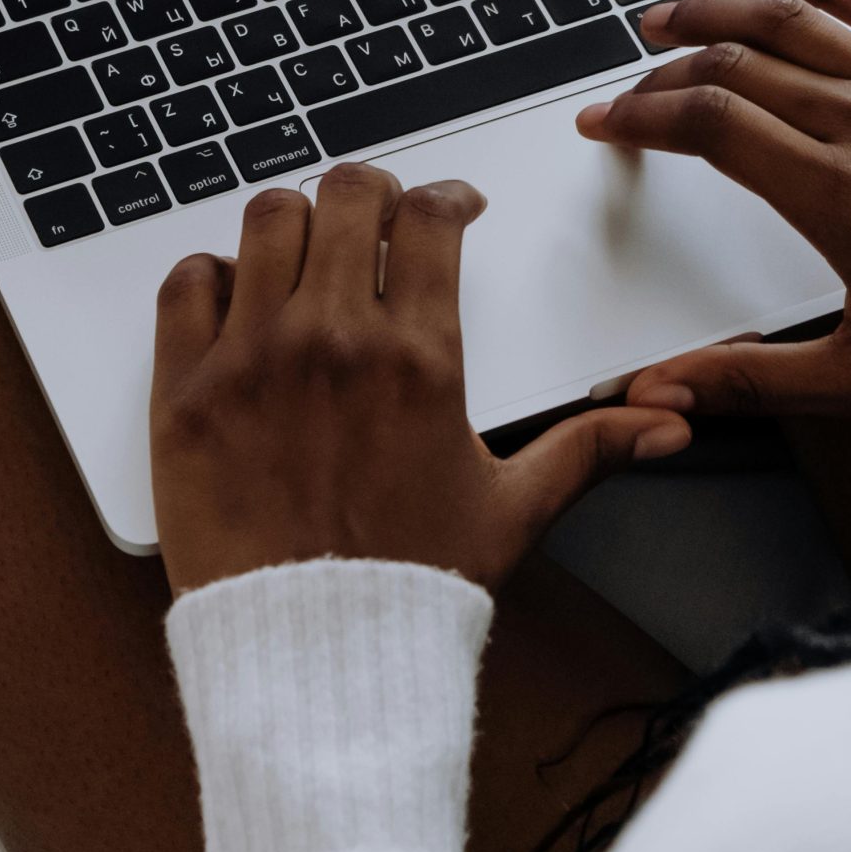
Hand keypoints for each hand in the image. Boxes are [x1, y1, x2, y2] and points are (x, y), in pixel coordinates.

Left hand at [152, 164, 690, 596]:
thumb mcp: (512, 511)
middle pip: (346, 194)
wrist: (314, 657)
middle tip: (375, 218)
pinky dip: (206, 275)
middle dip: (370, 194)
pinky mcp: (184, 392)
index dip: (444, 195)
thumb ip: (590, 450)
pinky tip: (231, 298)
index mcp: (419, 358)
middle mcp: (333, 340)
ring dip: (290, 223)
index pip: (429, 217)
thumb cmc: (411, 587)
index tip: (447, 205)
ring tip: (303, 251)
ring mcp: (250, 359)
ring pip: (264, 220)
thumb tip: (666, 424)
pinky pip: (184, 284)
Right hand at [575, 0, 850, 426]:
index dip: (642, 117)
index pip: (713, 127)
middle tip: (629, 81)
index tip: (606, 123)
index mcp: (844, 199)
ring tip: (674, 12)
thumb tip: (660, 394)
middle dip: (667, 67)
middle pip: (741, 66)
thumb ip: (752, 381)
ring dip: (723, 8)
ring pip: (800, 22)